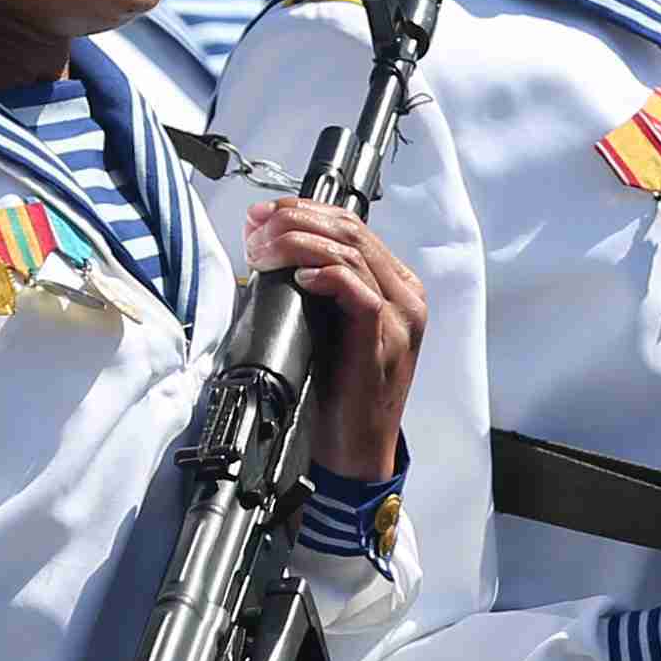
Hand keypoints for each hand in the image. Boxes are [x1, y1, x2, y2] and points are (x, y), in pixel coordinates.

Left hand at [245, 201, 424, 480]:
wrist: (358, 449)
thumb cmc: (339, 391)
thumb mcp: (328, 326)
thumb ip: (315, 288)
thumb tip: (267, 249)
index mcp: (395, 285)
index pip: (350, 225)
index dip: (302, 211)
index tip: (262, 215)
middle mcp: (404, 294)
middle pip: (349, 230)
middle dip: (294, 220)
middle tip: (257, 229)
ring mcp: (399, 316)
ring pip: (351, 252)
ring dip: (298, 243)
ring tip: (264, 252)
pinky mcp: (386, 339)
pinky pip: (358, 290)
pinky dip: (325, 276)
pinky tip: (298, 279)